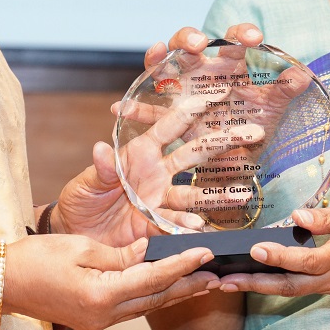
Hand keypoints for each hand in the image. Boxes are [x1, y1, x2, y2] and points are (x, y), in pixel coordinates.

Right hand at [4, 234, 219, 329]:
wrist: (1, 283)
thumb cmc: (35, 257)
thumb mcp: (80, 247)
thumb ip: (120, 254)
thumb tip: (151, 250)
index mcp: (100, 296)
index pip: (153, 278)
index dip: (182, 264)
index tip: (206, 252)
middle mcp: (103, 317)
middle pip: (156, 298)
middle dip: (188, 285)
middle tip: (218, 275)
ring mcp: (98, 323)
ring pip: (146, 306)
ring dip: (174, 293)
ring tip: (202, 282)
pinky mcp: (93, 321)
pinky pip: (131, 308)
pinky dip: (152, 296)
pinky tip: (167, 288)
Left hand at [64, 23, 282, 239]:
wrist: (77, 235)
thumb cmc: (79, 201)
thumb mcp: (86, 183)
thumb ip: (101, 169)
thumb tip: (100, 149)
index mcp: (140, 153)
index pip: (169, 126)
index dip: (190, 109)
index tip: (215, 94)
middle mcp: (157, 173)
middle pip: (194, 154)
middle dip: (223, 143)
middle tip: (253, 132)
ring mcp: (162, 199)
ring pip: (195, 193)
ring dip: (218, 194)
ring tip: (243, 194)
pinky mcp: (159, 226)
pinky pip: (180, 225)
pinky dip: (192, 227)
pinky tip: (206, 229)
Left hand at [216, 198, 329, 298]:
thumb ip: (329, 217)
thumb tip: (297, 215)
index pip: (307, 260)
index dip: (280, 256)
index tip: (255, 249)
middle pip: (293, 286)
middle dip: (256, 284)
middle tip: (224, 282)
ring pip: (296, 291)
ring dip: (263, 287)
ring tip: (230, 283)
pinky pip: (305, 289)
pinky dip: (279, 284)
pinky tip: (258, 278)